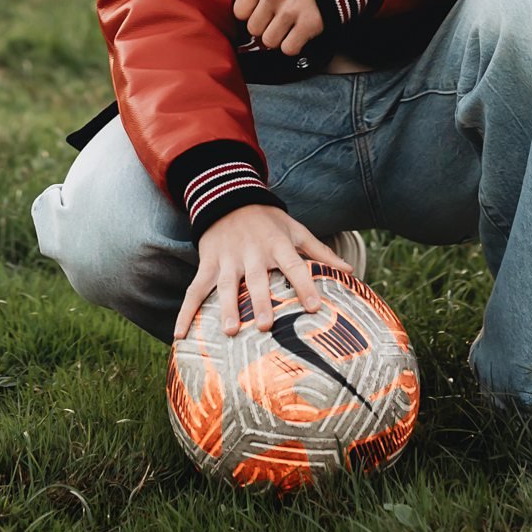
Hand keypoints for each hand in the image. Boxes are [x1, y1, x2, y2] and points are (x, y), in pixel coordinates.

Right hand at [173, 205, 348, 340]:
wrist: (229, 196)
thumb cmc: (269, 220)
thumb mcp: (295, 230)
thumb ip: (321, 252)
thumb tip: (351, 272)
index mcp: (277, 244)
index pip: (294, 265)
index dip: (305, 285)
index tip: (315, 307)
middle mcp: (252, 252)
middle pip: (257, 279)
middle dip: (260, 301)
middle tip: (264, 326)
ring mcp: (227, 259)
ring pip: (226, 285)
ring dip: (226, 307)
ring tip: (229, 330)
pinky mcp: (208, 263)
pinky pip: (195, 289)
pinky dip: (186, 312)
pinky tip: (180, 335)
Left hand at [233, 0, 322, 56]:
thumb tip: (248, 17)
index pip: (239, 11)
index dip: (251, 15)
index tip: (261, 15)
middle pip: (254, 29)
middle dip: (266, 28)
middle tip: (279, 21)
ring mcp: (290, 11)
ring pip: (269, 42)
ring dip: (280, 38)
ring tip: (290, 27)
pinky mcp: (308, 24)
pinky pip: (289, 48)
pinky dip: (294, 45)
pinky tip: (300, 33)